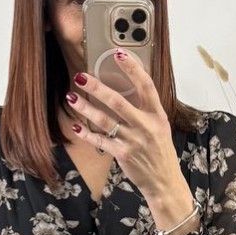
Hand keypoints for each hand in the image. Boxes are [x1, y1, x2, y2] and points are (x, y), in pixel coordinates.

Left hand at [65, 53, 181, 198]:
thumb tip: (128, 90)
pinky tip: (76, 126)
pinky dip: (87, 134)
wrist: (164, 181)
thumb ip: (146, 110)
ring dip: (86, 108)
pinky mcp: (123, 154)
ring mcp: (133, 140)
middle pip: (118, 101)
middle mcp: (145, 125)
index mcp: (156, 115)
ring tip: (71, 97)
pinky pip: (101, 141)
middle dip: (97, 88)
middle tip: (81, 77)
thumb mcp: (160, 127)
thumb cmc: (160, 152)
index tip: (118, 53)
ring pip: (105, 120)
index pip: (146, 85)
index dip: (132, 68)